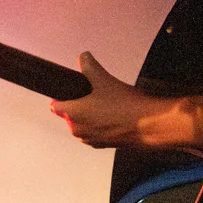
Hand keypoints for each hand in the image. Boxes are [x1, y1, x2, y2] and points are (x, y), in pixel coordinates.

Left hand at [51, 54, 197, 148]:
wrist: (148, 125)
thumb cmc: (125, 106)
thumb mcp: (103, 78)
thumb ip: (89, 66)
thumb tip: (83, 57)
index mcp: (72, 114)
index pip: (55, 105)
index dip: (62, 96)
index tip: (72, 91)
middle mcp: (77, 130)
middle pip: (70, 114)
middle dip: (80, 104)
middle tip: (96, 94)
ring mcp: (89, 139)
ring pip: (83, 123)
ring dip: (91, 115)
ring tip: (108, 105)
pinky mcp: (101, 144)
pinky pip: (96, 131)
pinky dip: (101, 124)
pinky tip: (115, 116)